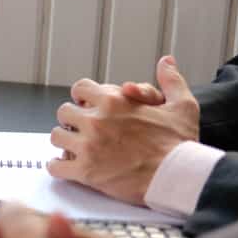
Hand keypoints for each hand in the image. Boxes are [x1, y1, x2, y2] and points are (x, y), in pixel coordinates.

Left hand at [48, 56, 199, 204]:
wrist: (177, 176)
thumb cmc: (180, 143)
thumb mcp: (182, 105)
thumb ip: (170, 80)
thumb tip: (166, 61)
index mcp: (114, 101)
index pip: (80, 88)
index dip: (82, 95)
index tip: (85, 104)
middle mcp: (96, 121)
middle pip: (64, 111)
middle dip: (71, 118)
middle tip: (80, 127)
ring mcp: (87, 146)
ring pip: (56, 136)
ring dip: (64, 140)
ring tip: (73, 146)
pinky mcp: (85, 171)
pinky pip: (55, 166)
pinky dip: (57, 166)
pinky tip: (65, 166)